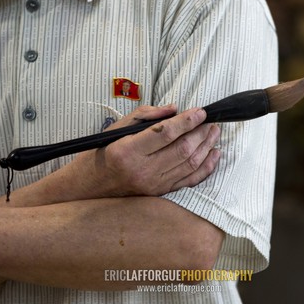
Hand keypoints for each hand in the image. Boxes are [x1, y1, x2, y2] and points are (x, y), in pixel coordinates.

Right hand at [80, 105, 220, 197]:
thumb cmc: (102, 153)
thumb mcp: (117, 128)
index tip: (200, 112)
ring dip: (206, 147)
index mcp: (129, 151)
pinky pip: (189, 181)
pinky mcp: (159, 194)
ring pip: (189, 164)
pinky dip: (205, 167)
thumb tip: (174, 109)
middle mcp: (142, 170)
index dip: (187, 121)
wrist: (88, 187)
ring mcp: (152, 185)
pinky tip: (214, 154)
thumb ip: (146, 115)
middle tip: (211, 121)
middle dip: (201, 133)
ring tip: (215, 133)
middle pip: (182, 149)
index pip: (166, 133)